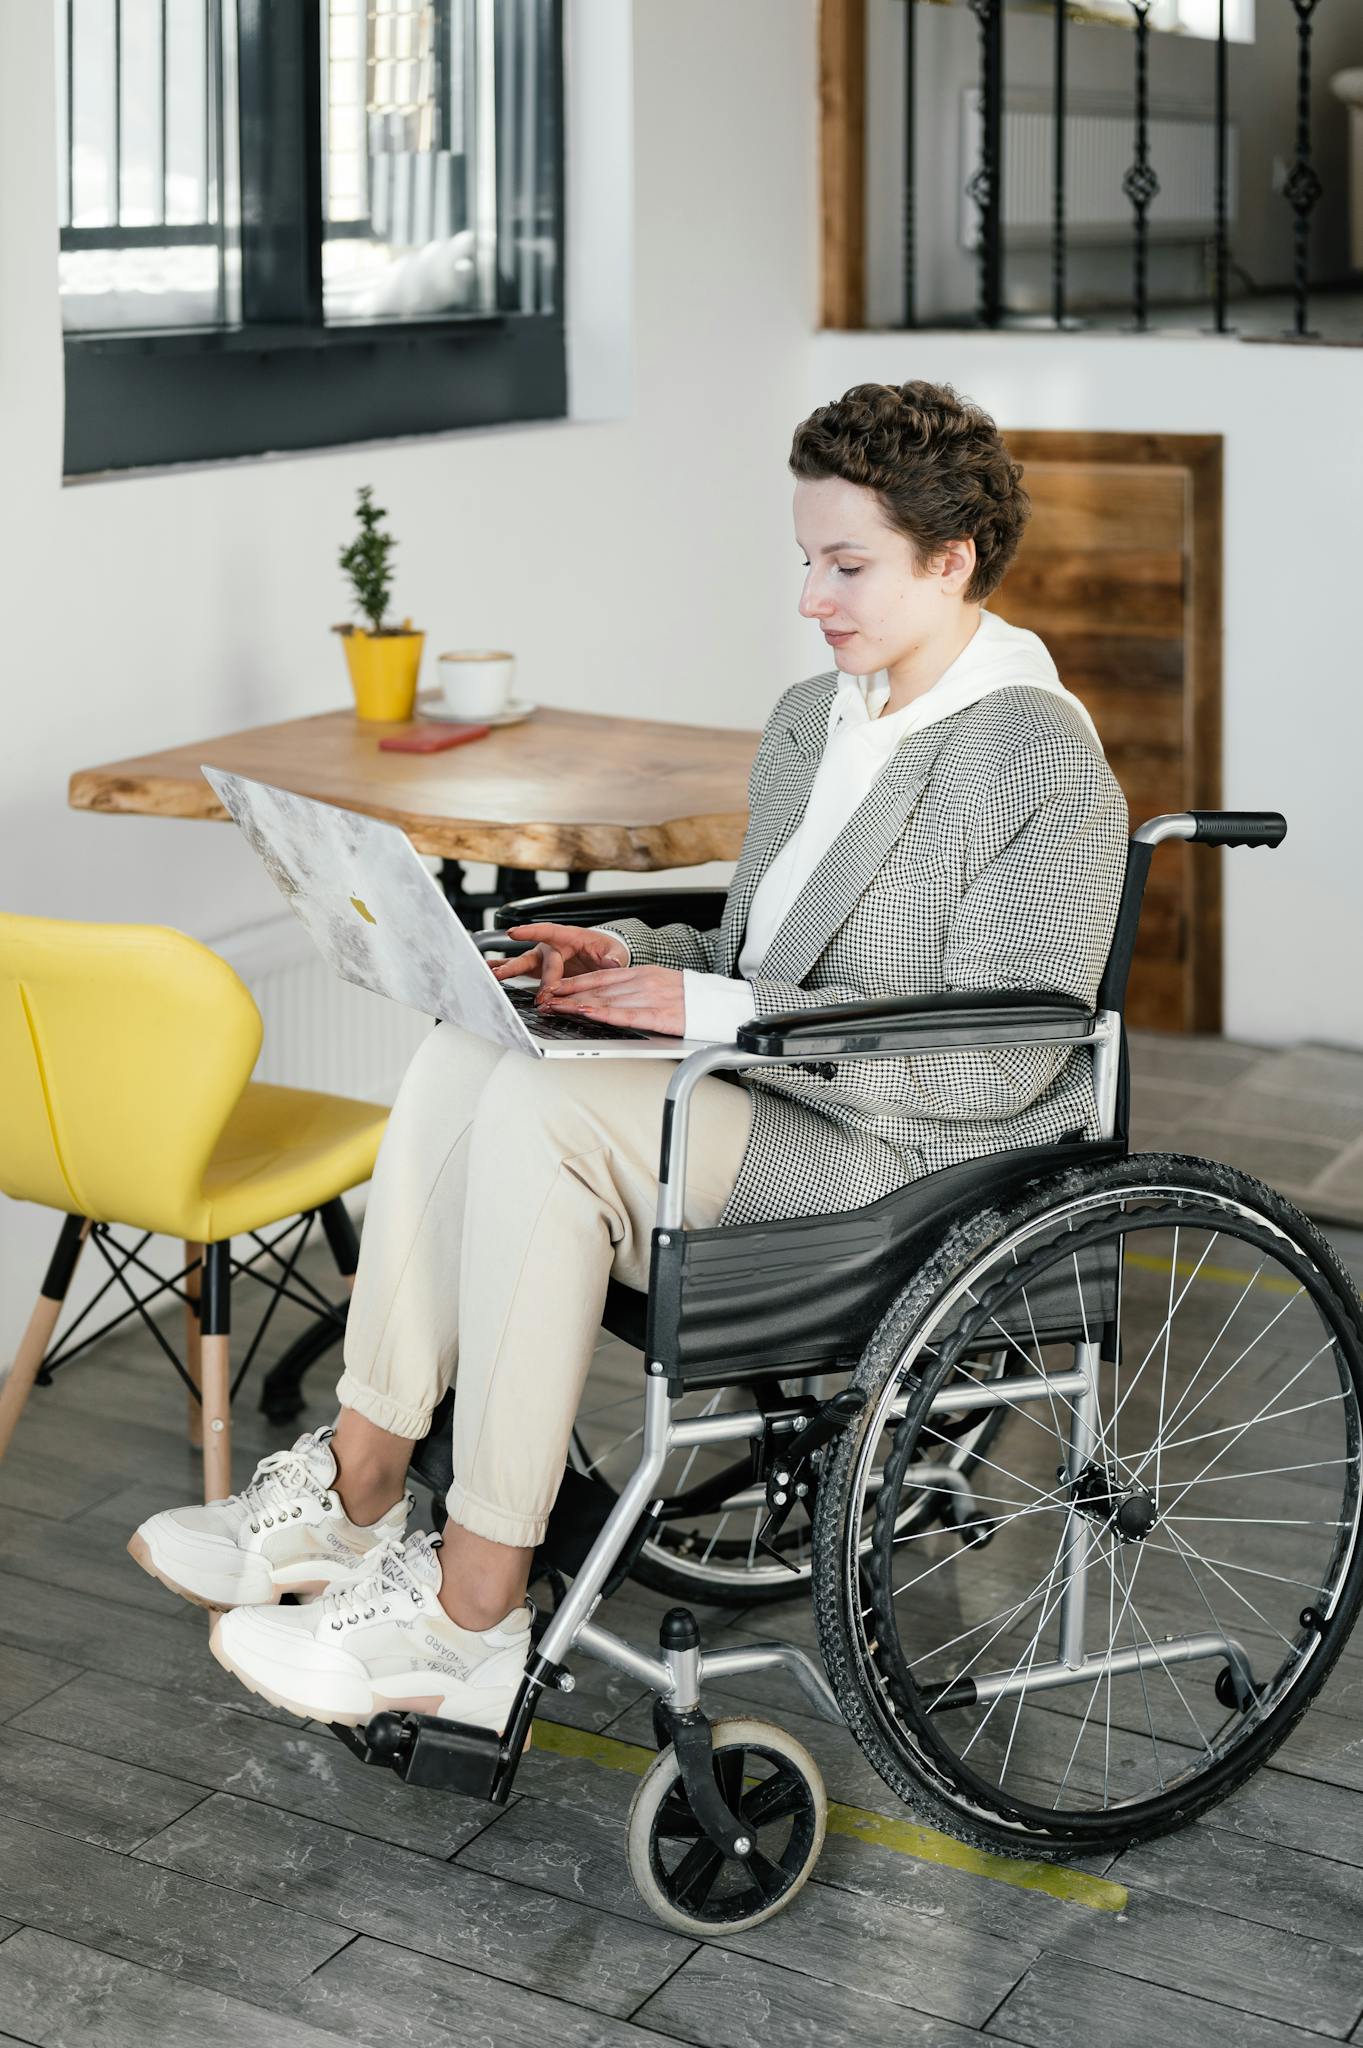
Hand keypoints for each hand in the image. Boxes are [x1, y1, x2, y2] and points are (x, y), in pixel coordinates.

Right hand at [488, 922, 628, 993]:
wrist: (604, 958)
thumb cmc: (607, 950)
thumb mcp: (615, 951)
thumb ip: (614, 956)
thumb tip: (611, 962)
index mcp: (568, 936)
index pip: (548, 931)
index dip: (530, 931)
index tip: (514, 933)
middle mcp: (552, 947)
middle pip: (533, 955)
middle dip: (518, 967)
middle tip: (503, 976)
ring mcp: (544, 960)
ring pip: (521, 963)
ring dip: (505, 969)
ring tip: (487, 973)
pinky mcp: (540, 972)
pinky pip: (521, 973)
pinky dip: (506, 974)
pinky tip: (490, 976)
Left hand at [538, 963, 686, 1036]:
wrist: (723, 1005)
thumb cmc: (695, 999)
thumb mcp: (663, 984)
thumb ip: (638, 989)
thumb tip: (612, 998)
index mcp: (644, 973)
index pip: (601, 976)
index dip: (574, 981)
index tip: (553, 986)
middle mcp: (644, 982)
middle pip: (597, 987)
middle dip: (567, 993)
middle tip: (543, 999)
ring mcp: (651, 997)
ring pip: (606, 999)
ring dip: (576, 1004)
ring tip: (554, 1007)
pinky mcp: (660, 1016)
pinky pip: (627, 1015)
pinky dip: (604, 1013)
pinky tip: (587, 1012)